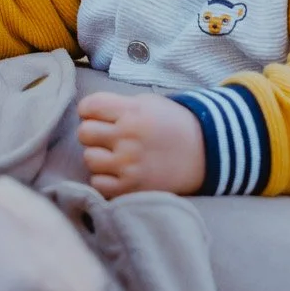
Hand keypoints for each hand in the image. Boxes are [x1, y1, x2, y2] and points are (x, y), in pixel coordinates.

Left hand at [78, 91, 205, 197]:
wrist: (205, 153)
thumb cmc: (172, 124)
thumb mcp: (148, 103)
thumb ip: (118, 106)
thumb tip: (87, 113)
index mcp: (132, 111)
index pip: (88, 106)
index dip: (89, 111)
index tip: (99, 116)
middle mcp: (128, 137)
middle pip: (84, 133)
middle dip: (93, 133)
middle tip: (107, 137)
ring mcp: (129, 164)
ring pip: (89, 158)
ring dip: (99, 157)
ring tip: (114, 155)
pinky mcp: (132, 187)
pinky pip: (98, 183)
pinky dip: (105, 179)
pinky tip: (118, 172)